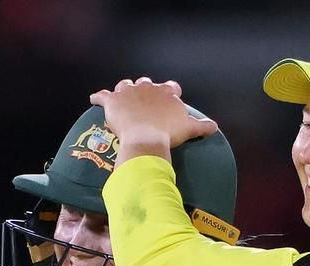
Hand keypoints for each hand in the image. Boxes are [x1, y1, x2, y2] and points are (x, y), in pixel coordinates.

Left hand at [89, 77, 217, 163]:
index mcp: (166, 92)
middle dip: (145, 88)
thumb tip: (215, 127)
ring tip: (122, 97)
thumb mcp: (189, 129)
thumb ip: (202, 125)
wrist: (145, 138)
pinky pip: (102, 96)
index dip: (170, 91)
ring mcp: (128, 92)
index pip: (170, 87)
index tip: (171, 96)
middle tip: (144, 99)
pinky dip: (98, 97)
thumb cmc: (168, 133)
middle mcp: (147, 87)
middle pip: (145, 83)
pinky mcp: (112, 100)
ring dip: (124, 90)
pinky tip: (94, 99)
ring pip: (125, 85)